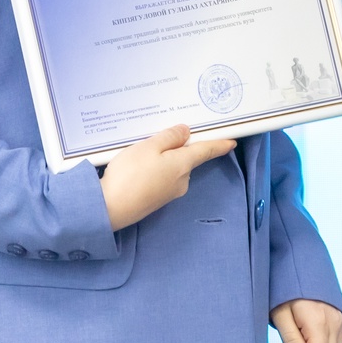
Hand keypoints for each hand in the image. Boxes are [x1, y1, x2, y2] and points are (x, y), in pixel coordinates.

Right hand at [98, 124, 235, 230]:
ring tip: (139, 156)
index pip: (206, 151)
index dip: (219, 145)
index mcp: (183, 165)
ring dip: (162, 160)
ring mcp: (170, 193)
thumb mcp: (149, 147)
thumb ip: (170, 137)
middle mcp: (182, 181)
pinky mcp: (157, 201)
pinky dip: (154, 172)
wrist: (110, 209)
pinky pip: (161, 179)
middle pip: (186, 159)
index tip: (232, 142)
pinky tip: (137, 171)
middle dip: (176, 149)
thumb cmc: (130, 174)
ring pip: (172, 169)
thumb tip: (186, 133)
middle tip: (155, 140)